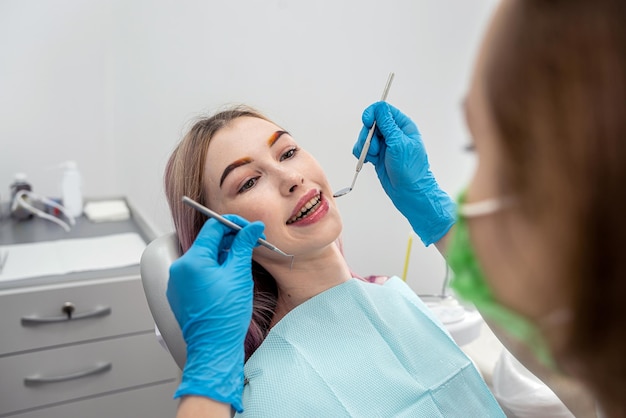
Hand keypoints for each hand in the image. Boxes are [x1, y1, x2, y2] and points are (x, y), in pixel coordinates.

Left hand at [167, 215, 264, 412]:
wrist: (213, 347)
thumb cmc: (226, 315)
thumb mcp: (239, 274)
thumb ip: (243, 245)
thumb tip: (252, 227)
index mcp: (192, 260)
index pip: (212, 228)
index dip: (233, 224)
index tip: (249, 228)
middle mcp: (179, 268)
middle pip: (207, 242)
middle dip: (229, 240)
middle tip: (250, 244)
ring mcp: (176, 282)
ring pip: (202, 258)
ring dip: (222, 255)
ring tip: (241, 262)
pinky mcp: (179, 293)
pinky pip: (196, 273)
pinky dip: (212, 270)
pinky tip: (228, 278)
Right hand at [353, 102, 454, 245]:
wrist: (409, 192)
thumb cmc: (410, 169)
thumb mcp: (399, 143)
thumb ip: (387, 125)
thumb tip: (378, 108)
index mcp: (403, 126)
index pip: (383, 110)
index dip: (372, 113)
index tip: (367, 122)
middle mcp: (393, 133)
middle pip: (371, 123)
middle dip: (368, 135)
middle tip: (374, 148)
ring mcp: (384, 144)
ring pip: (365, 136)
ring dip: (365, 146)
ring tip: (373, 157)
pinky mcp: (377, 155)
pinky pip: (362, 148)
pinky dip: (362, 154)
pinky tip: (370, 161)